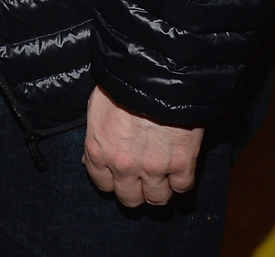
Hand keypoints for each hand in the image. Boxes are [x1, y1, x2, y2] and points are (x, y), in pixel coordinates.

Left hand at [81, 85, 202, 206]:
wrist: (153, 75)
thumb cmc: (121, 86)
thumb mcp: (96, 110)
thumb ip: (96, 140)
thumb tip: (92, 161)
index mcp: (98, 152)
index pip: (103, 185)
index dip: (113, 180)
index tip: (120, 175)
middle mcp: (123, 165)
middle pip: (130, 199)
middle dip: (136, 191)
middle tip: (142, 180)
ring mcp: (153, 167)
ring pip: (157, 199)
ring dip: (160, 190)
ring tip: (162, 177)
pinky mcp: (181, 164)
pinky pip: (182, 187)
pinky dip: (181, 180)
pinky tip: (179, 168)